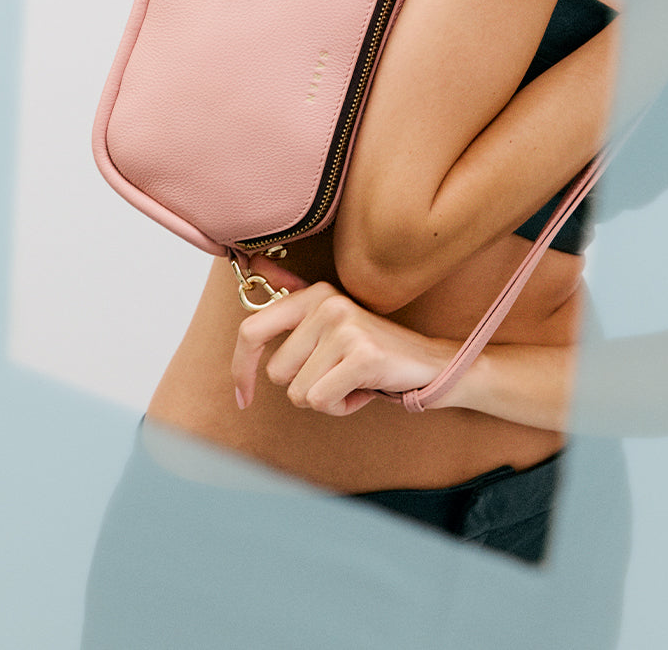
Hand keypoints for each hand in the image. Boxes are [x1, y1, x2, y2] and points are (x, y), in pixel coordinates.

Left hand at [231, 282, 455, 415]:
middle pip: (276, 372)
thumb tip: (252, 260)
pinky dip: (340, 407)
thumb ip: (290, 291)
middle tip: (335, 372)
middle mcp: (327, 304)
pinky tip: (362, 389)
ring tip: (351, 379)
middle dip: (302, 385)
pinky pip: (322, 402)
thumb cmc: (371, 347)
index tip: (243, 397)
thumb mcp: (329, 319)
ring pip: (298, 392)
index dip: (241, 368)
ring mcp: (345, 328)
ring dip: (324, 398)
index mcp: (315, 294)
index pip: (251, 329)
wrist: (427, 362)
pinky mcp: (362, 356)